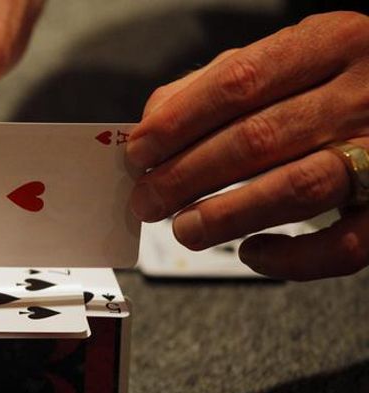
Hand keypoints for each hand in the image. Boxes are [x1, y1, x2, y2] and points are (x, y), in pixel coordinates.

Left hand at [126, 11, 368, 280]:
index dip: (178, 123)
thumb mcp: (293, 57)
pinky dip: (291, 257)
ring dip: (225, 215)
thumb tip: (154, 120)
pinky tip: (250, 253)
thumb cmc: (344, 83)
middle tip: (147, 200)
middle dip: (186, 175)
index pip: (239, 82)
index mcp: (333, 43)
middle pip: (257, 139)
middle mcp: (364, 95)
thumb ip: (224, 80)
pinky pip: (343, 245)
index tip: (139, 153)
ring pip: (297, 189)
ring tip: (183, 228)